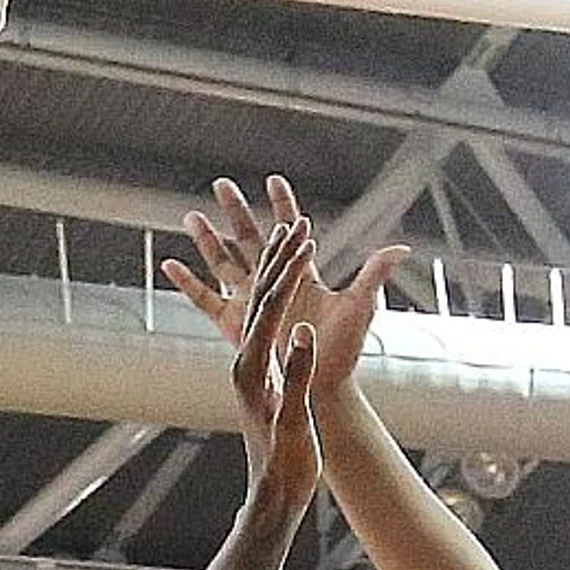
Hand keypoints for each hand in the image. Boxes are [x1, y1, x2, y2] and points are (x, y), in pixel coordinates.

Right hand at [166, 172, 407, 407]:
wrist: (321, 389)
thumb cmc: (342, 352)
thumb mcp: (359, 308)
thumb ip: (374, 275)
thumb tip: (400, 247)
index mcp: (301, 276)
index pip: (289, 232)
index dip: (282, 206)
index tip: (273, 180)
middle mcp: (274, 285)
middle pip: (250, 239)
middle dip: (237, 210)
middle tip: (222, 183)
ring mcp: (252, 304)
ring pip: (224, 263)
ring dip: (208, 240)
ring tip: (191, 215)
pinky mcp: (235, 326)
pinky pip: (206, 300)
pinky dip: (188, 282)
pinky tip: (169, 265)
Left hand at [226, 209, 321, 526]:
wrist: (274, 494)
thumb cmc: (286, 464)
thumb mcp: (294, 421)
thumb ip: (297, 375)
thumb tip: (304, 334)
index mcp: (251, 369)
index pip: (267, 308)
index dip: (286, 272)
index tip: (304, 239)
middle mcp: (244, 362)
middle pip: (257, 297)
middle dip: (277, 258)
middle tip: (296, 221)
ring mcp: (249, 367)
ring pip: (258, 306)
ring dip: (273, 270)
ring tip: (287, 237)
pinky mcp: (258, 375)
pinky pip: (262, 325)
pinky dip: (275, 298)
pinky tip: (282, 283)